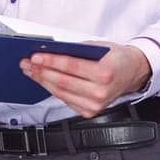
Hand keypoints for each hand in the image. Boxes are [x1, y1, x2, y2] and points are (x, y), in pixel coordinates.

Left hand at [20, 42, 150, 116]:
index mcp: (105, 72)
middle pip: (62, 81)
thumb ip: (78, 50)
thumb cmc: (117, 58)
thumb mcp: (101, 47)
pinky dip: (52, 89)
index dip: (51, 61)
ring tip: (31, 70)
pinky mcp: (89, 111)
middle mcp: (100, 91)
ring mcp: (95, 104)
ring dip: (42, 81)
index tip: (35, 56)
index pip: (71, 66)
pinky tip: (43, 80)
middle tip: (27, 63)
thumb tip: (51, 51)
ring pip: (60, 92)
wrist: (133, 73)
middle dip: (41, 71)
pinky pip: (65, 99)